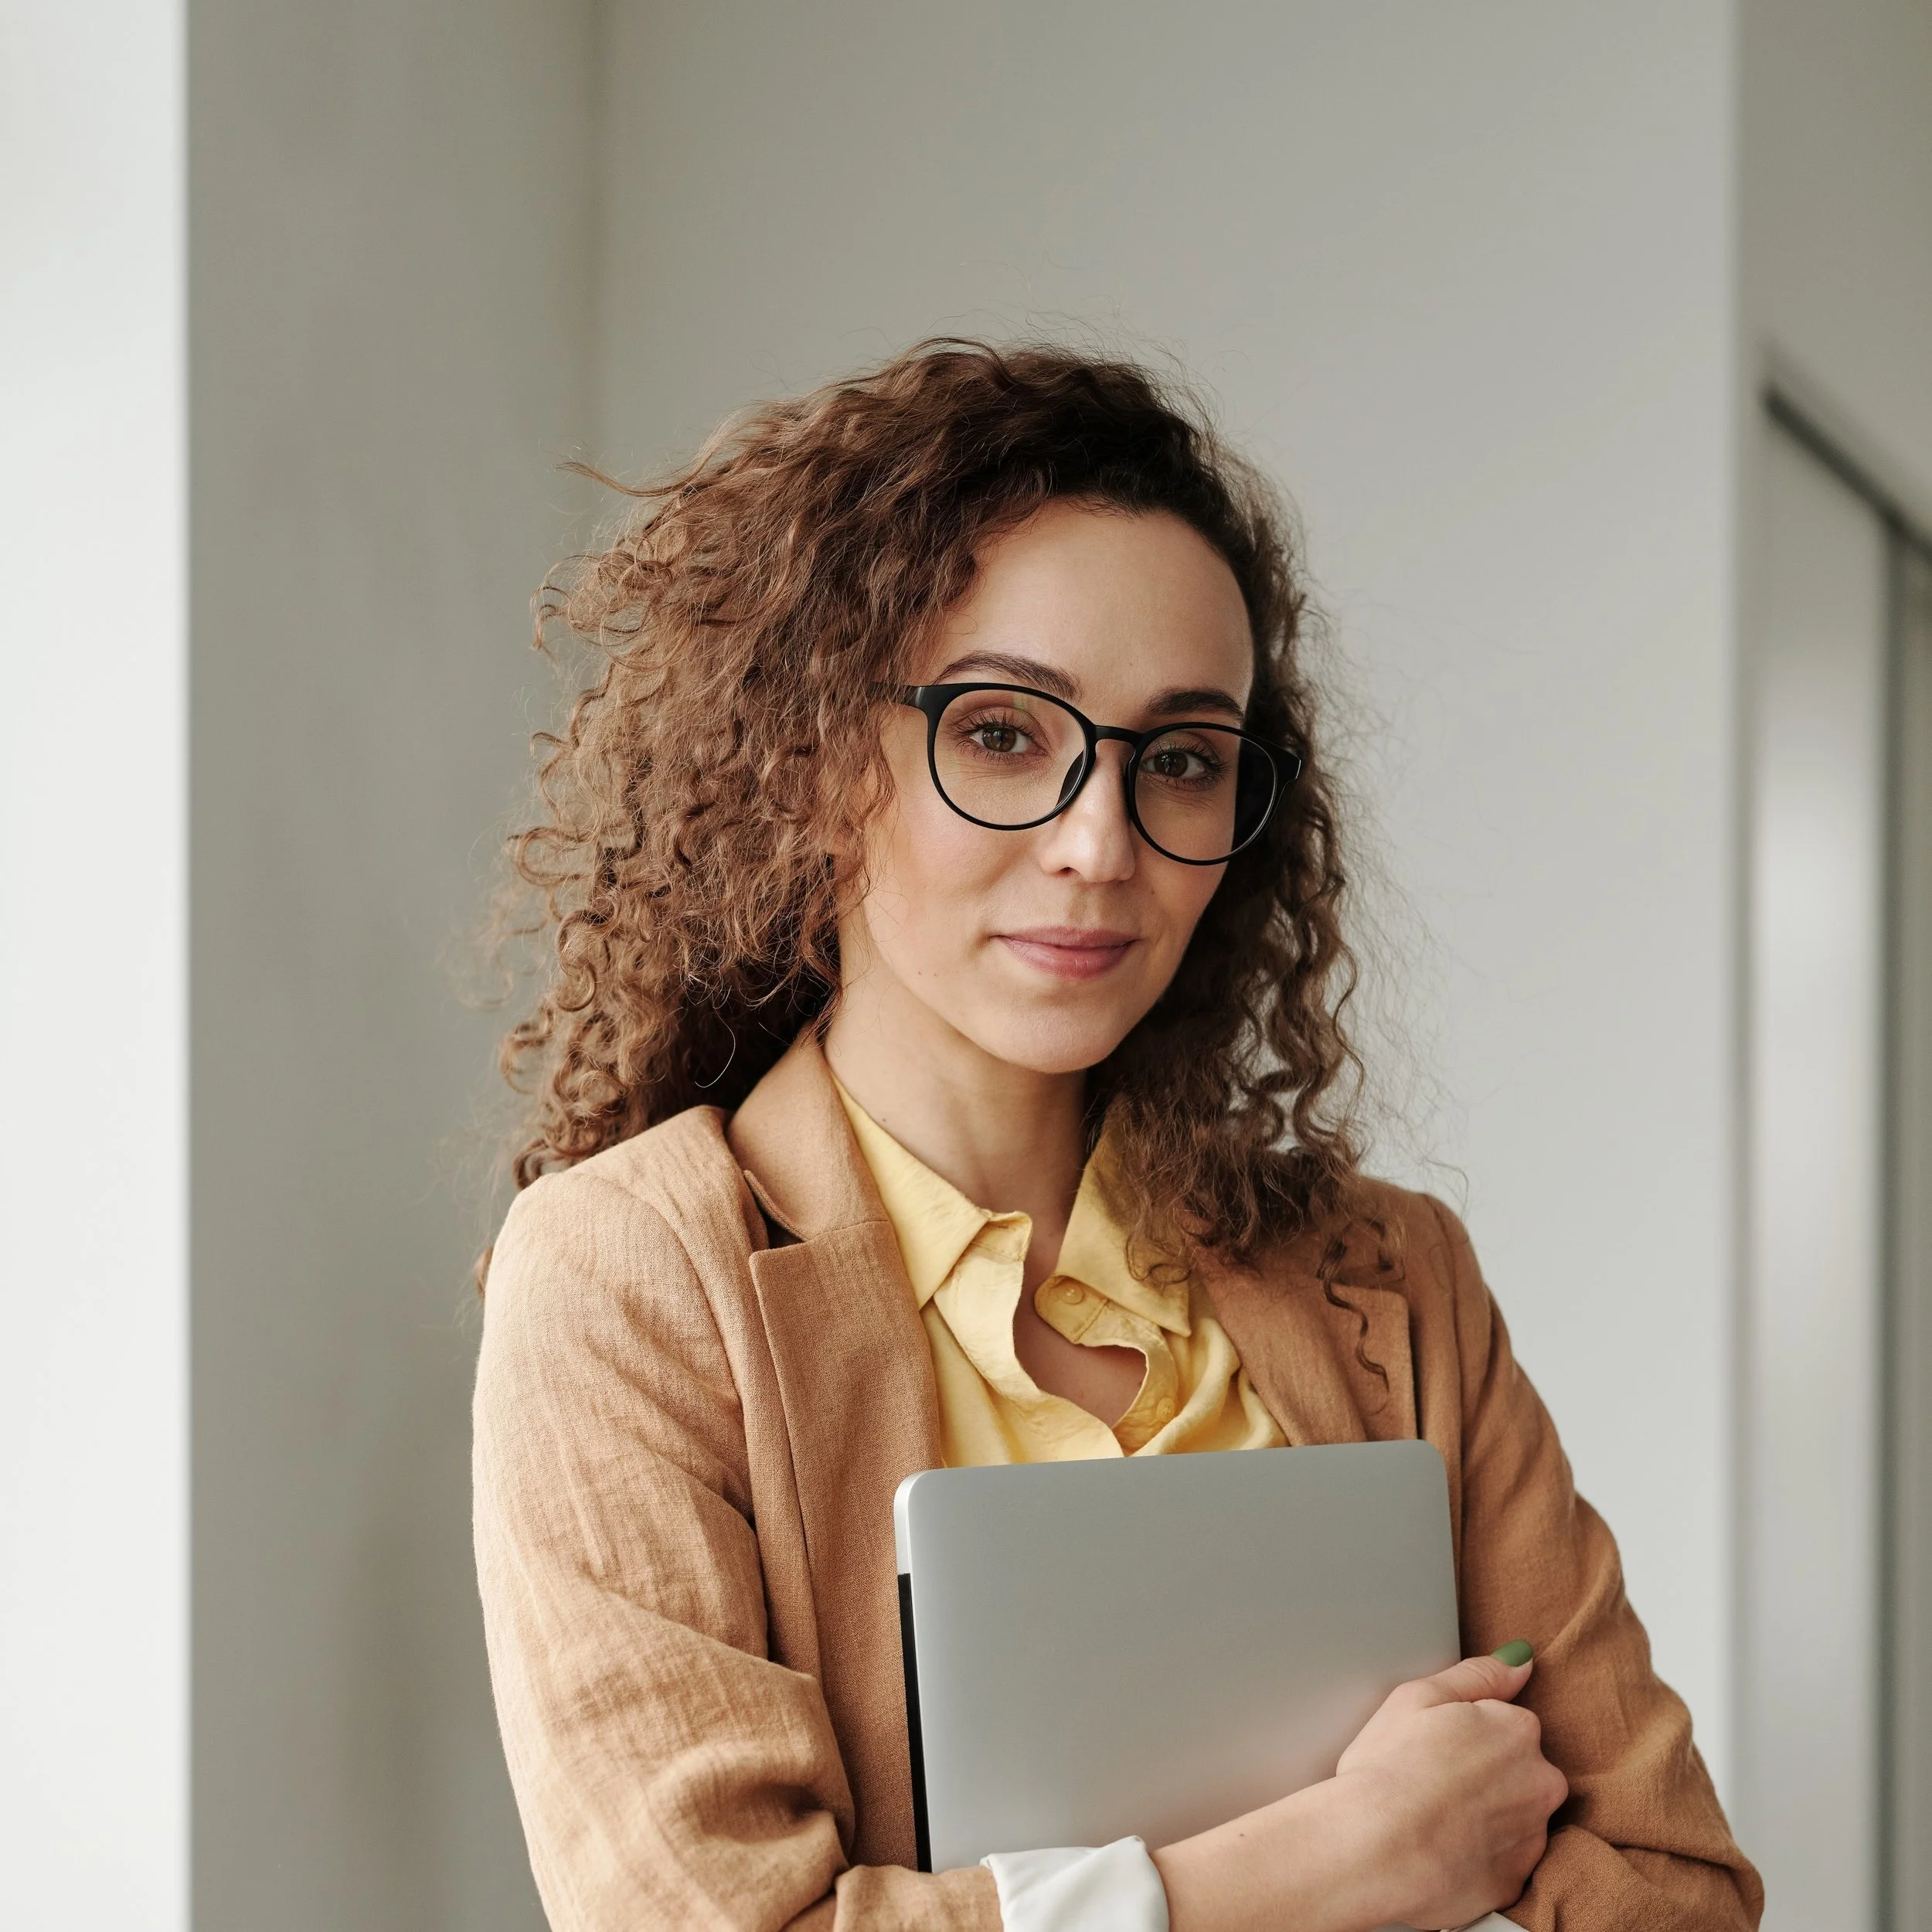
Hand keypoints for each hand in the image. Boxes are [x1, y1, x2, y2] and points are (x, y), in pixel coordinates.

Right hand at [1332, 1648, 1568, 1929]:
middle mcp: (1540, 1784)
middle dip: (1487, 1776)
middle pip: (1520, 1772)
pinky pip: (1501, 1863)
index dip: (1467, 1735)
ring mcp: (1531, 1839)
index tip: (1435, 1748)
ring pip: (1514, 1819)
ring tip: (1433, 1821)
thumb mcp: (1418, 1697)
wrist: (1375, 1854)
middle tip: (1433, 1783)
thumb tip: (1520, 1660)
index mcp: (1517, 1731)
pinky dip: (1478, 1858)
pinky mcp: (1514, 1886)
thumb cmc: (1389, 1770)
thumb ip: (1477, 1675)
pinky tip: (1440, 1852)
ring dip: (1485, 1819)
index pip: (1508, 1724)